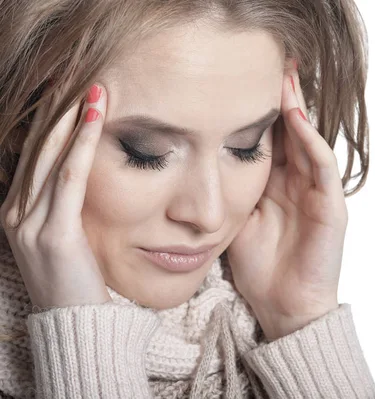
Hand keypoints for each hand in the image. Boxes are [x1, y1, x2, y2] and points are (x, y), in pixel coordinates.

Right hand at [0, 83, 111, 308]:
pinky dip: (82, 146)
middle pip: (37, 149)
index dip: (52, 122)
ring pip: (51, 157)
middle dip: (60, 112)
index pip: (32, 156)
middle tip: (81, 79)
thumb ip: (60, 205)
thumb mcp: (61, 235)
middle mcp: (13, 213)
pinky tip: (96, 120)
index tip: (71, 93)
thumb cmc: (75, 278)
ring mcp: (28, 224)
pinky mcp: (54, 234)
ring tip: (94, 90)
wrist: (73, 322)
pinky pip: (69, 179)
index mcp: (13, 212)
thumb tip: (79, 174)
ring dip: (73, 120)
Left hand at [226, 61, 347, 340]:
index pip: (271, 139)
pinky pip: (322, 166)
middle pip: (292, 132)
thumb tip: (197, 165)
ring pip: (309, 140)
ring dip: (298, 109)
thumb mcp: (237, 219)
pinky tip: (295, 118)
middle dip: (282, 99)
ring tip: (284, 78)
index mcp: (277, 185)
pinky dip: (310, 141)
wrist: (284, 306)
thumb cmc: (260, 266)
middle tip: (271, 64)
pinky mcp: (332, 207)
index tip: (241, 83)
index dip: (258, 111)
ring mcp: (318, 192)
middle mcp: (299, 182)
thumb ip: (229, 190)